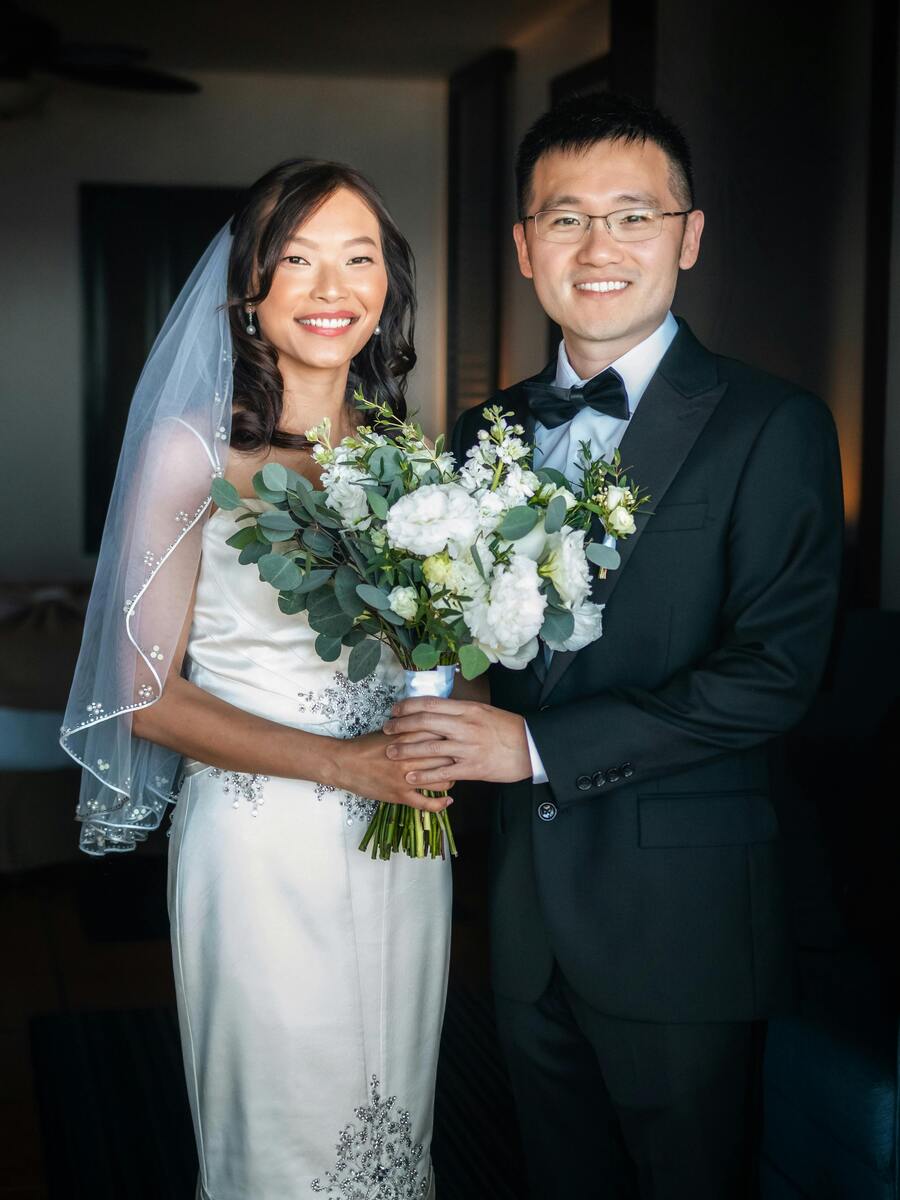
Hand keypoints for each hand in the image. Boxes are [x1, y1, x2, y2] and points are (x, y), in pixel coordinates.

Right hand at [325, 731, 454, 811]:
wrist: (344, 763)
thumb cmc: (366, 746)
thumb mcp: (390, 732)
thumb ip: (412, 729)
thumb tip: (434, 725)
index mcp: (407, 738)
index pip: (441, 736)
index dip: (453, 739)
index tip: (459, 741)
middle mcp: (409, 757)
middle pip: (446, 757)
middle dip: (456, 758)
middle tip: (460, 759)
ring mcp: (405, 778)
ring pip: (441, 780)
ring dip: (451, 779)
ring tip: (451, 777)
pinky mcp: (400, 795)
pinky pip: (426, 803)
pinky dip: (440, 804)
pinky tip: (447, 802)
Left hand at [383, 699, 531, 785]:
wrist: (531, 748)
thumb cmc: (508, 729)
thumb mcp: (484, 712)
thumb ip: (461, 712)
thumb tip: (438, 710)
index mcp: (467, 709)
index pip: (430, 704)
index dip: (408, 706)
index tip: (395, 709)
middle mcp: (465, 726)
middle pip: (424, 722)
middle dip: (401, 726)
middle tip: (386, 730)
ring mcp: (468, 747)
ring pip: (429, 747)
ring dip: (406, 750)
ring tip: (391, 753)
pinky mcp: (472, 768)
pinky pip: (442, 772)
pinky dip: (424, 775)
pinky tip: (410, 776)